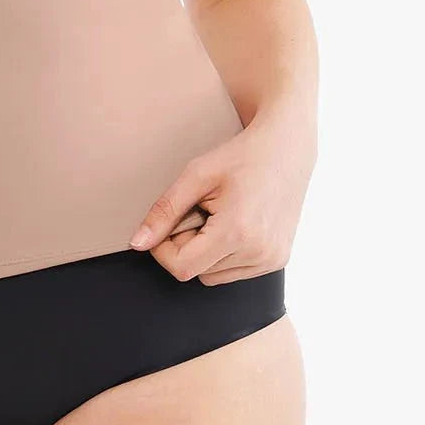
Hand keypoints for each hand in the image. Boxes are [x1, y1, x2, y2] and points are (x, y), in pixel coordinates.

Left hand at [127, 114, 314, 284]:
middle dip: (187, 246)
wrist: (286, 149)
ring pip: (214, 276)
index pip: (182, 268)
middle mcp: (258, 253)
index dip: (164, 249)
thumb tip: (138, 243)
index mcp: (237, 232)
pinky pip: (234, 272)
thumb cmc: (240, 156)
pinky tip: (235, 224)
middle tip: (199, 211)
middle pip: (197, 272)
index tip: (168, 223)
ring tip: (219, 216)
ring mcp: (271, 260)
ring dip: (206, 252)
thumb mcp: (196, 176)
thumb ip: (164, 211)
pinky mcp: (277, 260)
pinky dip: (225, 254)